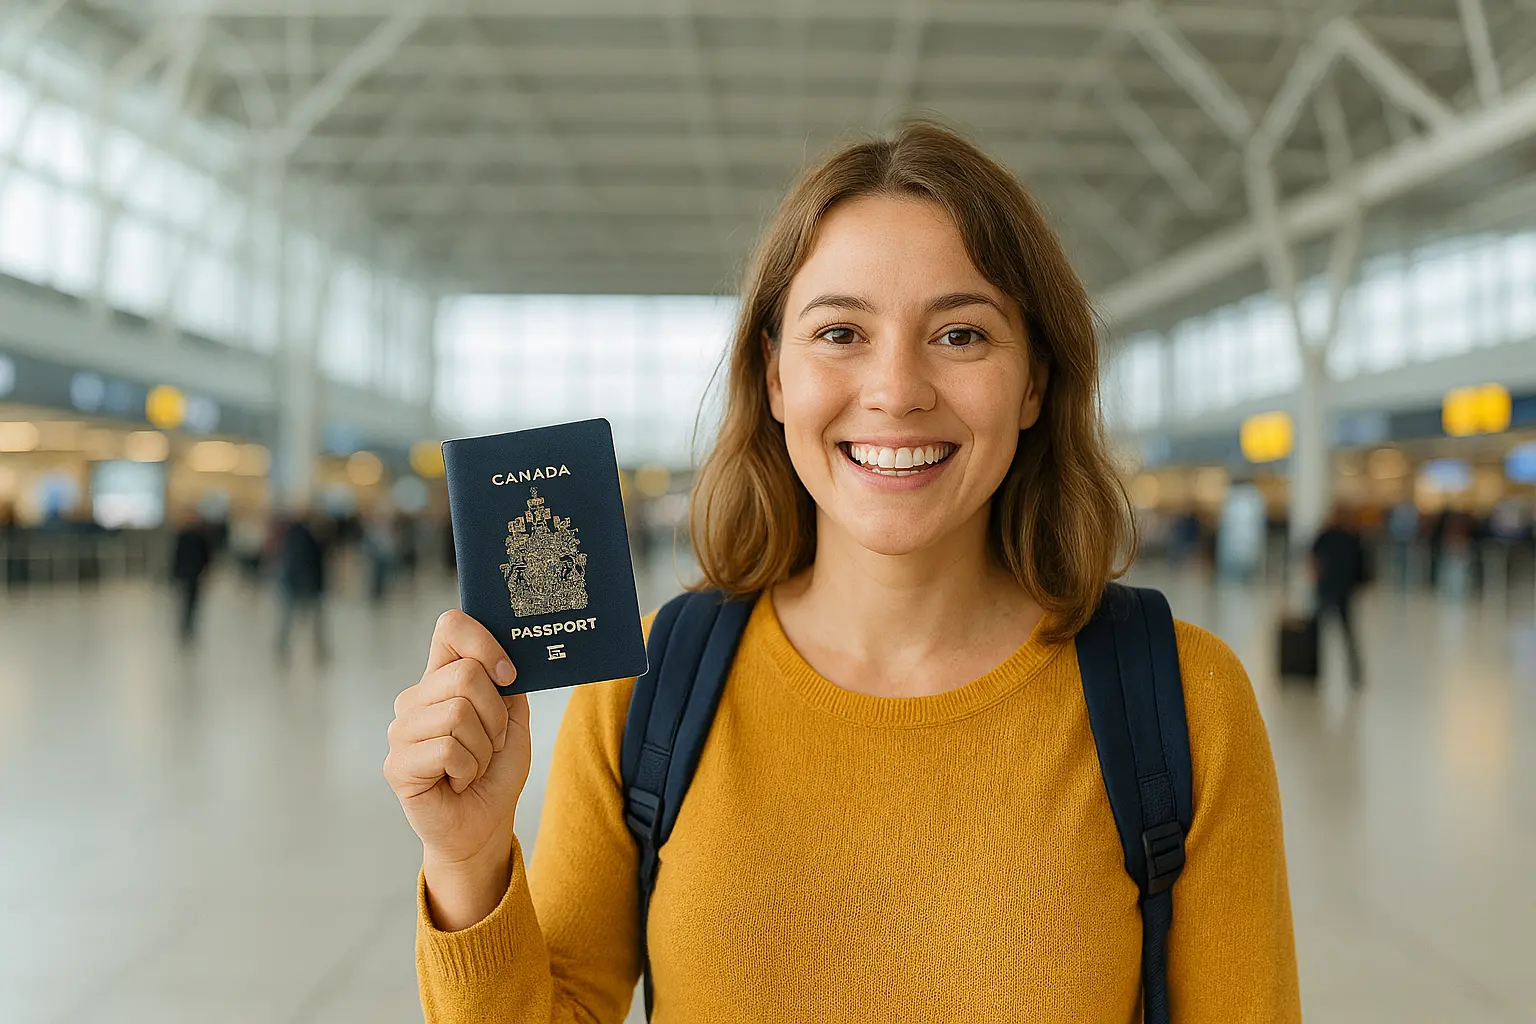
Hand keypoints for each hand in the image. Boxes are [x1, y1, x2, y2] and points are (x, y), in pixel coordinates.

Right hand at [384, 610, 531, 870]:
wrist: (484, 824)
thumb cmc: (495, 771)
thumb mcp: (513, 719)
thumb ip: (506, 684)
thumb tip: (505, 660)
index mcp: (442, 678)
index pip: (450, 628)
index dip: (484, 643)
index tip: (508, 675)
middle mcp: (416, 697)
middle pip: (466, 675)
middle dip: (496, 715)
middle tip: (491, 742)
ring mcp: (401, 730)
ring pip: (459, 713)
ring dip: (484, 747)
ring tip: (474, 765)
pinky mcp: (398, 764)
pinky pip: (449, 749)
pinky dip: (470, 769)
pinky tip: (459, 782)